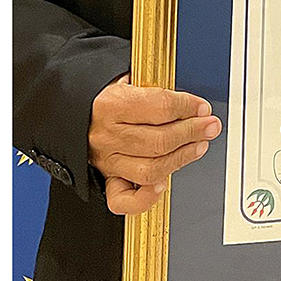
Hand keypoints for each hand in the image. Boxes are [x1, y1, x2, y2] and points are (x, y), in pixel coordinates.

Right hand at [88, 75, 220, 215]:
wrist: (70, 113)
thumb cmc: (104, 98)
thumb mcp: (125, 81)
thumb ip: (153, 91)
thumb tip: (190, 103)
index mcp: (111, 104)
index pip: (159, 107)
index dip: (188, 107)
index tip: (202, 108)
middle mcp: (107, 135)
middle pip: (160, 140)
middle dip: (192, 132)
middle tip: (209, 126)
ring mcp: (106, 160)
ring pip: (151, 169)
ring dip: (182, 158)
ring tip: (198, 146)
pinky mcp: (106, 178)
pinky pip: (125, 200)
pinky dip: (147, 198)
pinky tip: (163, 185)